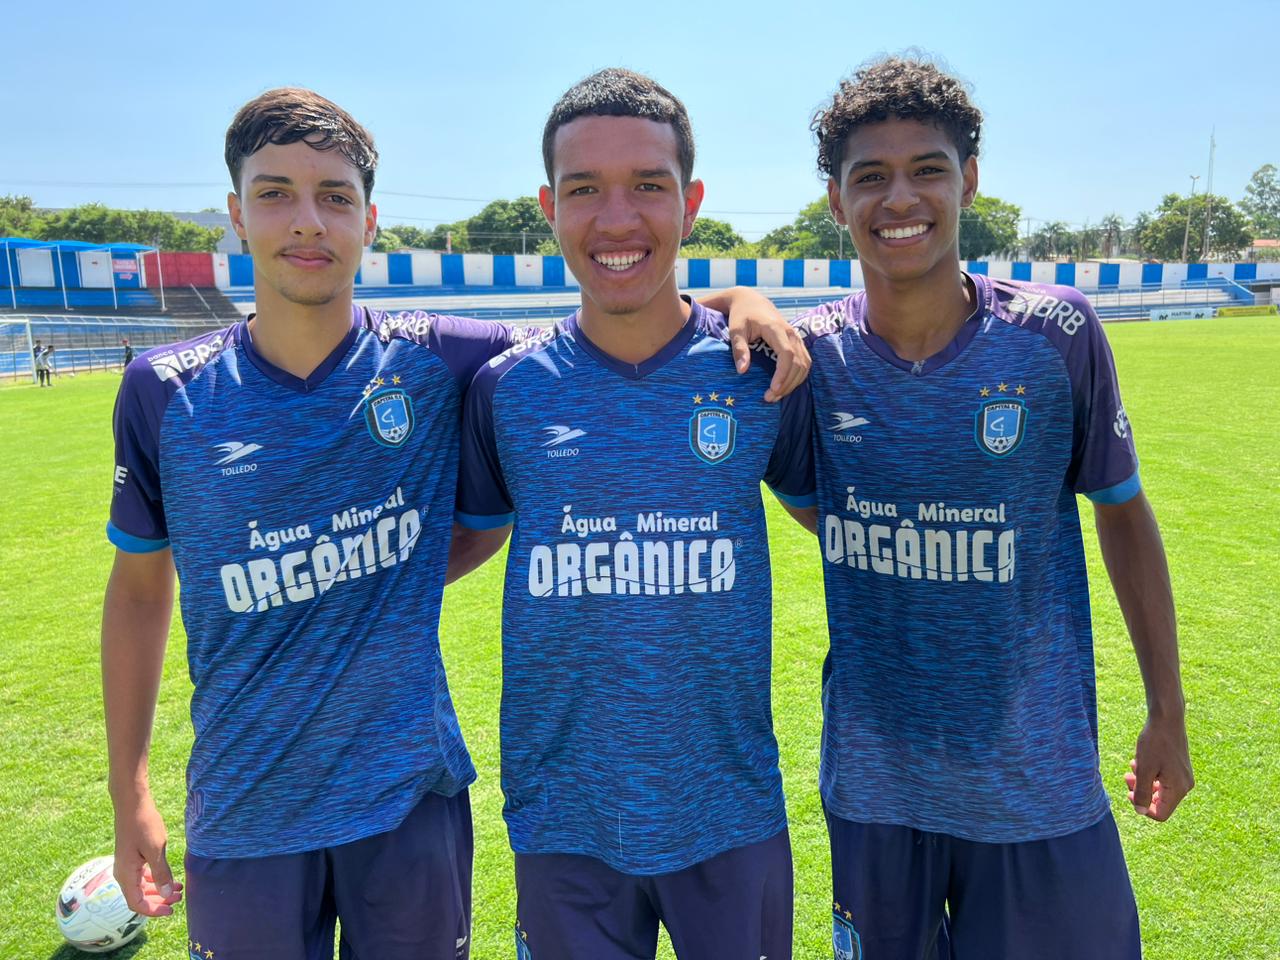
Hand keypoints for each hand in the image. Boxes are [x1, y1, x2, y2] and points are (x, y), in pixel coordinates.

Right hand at [113, 793, 182, 915]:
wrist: (132, 804)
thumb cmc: (143, 825)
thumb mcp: (156, 850)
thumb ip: (161, 873)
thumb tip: (167, 894)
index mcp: (126, 875)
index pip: (136, 904)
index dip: (153, 910)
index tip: (171, 910)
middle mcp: (123, 873)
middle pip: (139, 897)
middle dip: (159, 900)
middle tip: (179, 899)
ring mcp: (126, 865)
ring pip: (142, 886)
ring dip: (159, 890)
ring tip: (179, 889)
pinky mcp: (132, 857)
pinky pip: (142, 875)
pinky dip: (156, 879)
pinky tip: (170, 877)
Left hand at [722, 288, 810, 400]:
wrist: (752, 302)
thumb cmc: (742, 316)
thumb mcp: (735, 330)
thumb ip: (739, 349)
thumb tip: (742, 371)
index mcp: (776, 329)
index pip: (787, 354)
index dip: (783, 374)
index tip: (773, 389)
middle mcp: (791, 333)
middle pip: (798, 363)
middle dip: (787, 384)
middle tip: (769, 398)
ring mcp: (797, 338)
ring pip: (805, 365)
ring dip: (793, 383)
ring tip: (775, 396)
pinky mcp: (798, 344)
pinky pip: (804, 363)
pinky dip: (797, 378)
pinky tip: (784, 387)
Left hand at [1124, 710, 1192, 821]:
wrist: (1167, 718)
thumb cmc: (1155, 742)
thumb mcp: (1144, 769)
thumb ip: (1142, 792)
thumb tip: (1140, 812)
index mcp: (1179, 789)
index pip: (1161, 814)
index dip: (1143, 808)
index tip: (1129, 792)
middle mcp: (1185, 785)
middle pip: (1160, 802)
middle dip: (1141, 792)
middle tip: (1127, 777)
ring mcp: (1183, 776)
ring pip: (1160, 789)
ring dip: (1143, 781)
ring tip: (1132, 766)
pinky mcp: (1179, 768)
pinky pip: (1162, 779)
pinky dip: (1149, 773)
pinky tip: (1139, 761)